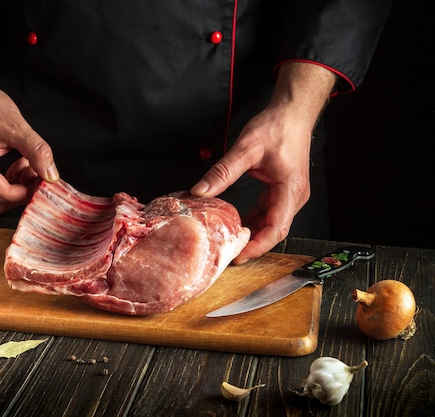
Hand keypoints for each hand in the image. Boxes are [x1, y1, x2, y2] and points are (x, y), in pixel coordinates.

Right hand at [0, 62, 58, 212]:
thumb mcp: (16, 126)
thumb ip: (36, 152)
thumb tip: (51, 175)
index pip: (4, 196)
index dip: (28, 193)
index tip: (44, 181)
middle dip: (21, 192)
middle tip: (37, 174)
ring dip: (14, 188)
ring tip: (27, 165)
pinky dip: (5, 182)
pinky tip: (16, 164)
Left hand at [191, 62, 335, 262]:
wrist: (292, 111)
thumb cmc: (277, 126)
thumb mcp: (246, 149)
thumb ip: (222, 172)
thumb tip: (200, 190)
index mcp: (290, 189)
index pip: (276, 228)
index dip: (258, 246)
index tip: (239, 256)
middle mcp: (294, 196)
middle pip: (275, 230)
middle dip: (253, 244)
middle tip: (228, 252)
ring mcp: (290, 194)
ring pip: (272, 222)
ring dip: (253, 232)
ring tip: (229, 240)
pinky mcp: (283, 189)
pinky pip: (269, 211)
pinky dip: (255, 219)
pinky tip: (238, 221)